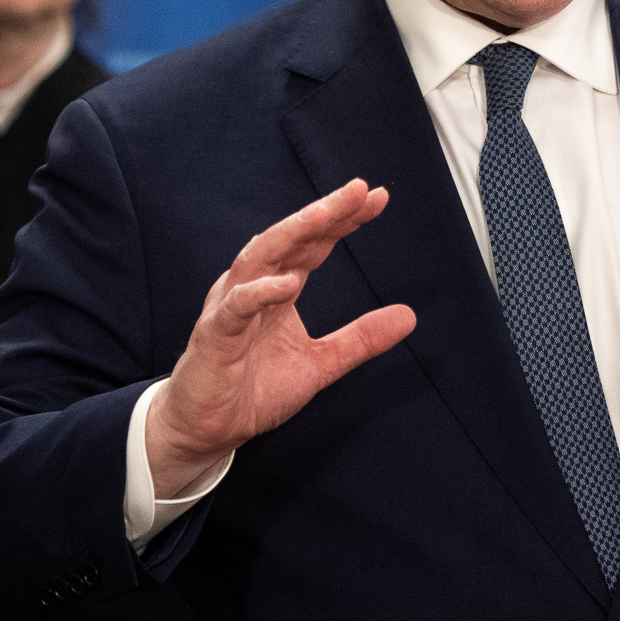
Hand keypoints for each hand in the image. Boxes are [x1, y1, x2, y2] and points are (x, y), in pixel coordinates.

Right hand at [146, 179, 415, 495]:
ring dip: (292, 234)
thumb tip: (410, 316)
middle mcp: (253, 286)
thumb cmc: (254, 389)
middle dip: (324, 212)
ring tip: (325, 216)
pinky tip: (288, 283)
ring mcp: (230, 307)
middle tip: (357, 190)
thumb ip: (361, 339)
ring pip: (259, 258)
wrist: (209, 430)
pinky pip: (235, 308)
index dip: (343, 220)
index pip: (313, 244)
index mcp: (277, 288)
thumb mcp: (321, 364)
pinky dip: (259, 293)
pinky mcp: (214, 336)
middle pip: (289, 239)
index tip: (377, 197)